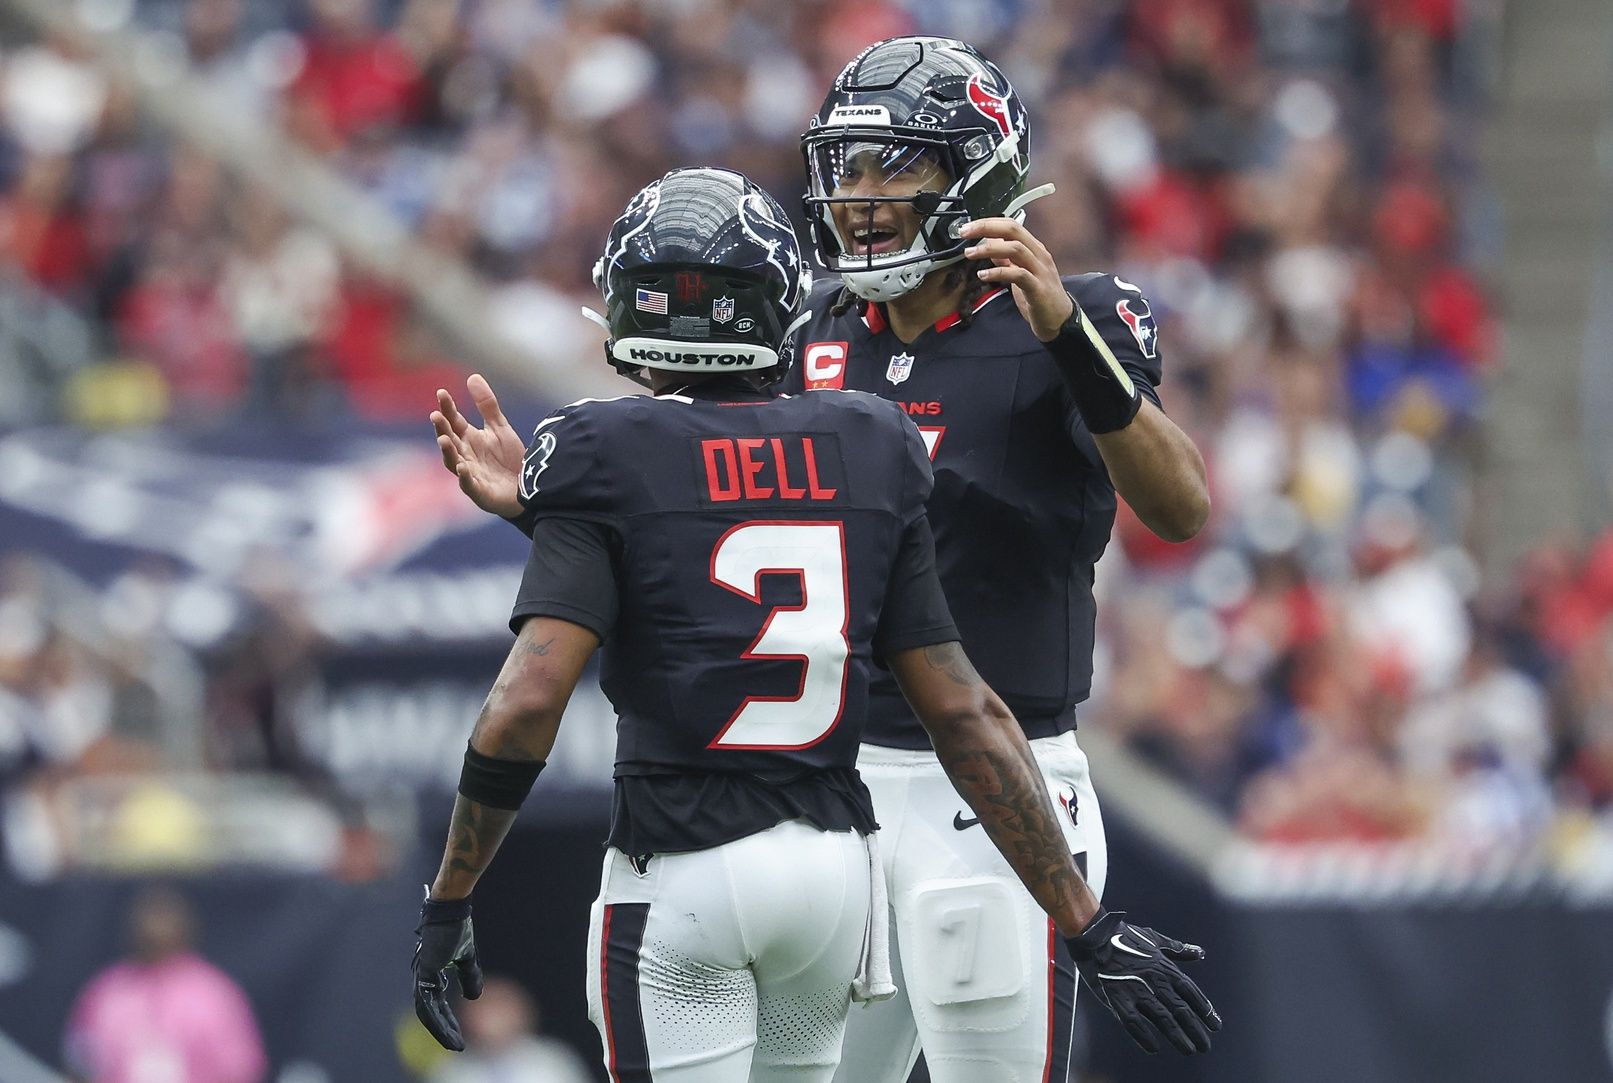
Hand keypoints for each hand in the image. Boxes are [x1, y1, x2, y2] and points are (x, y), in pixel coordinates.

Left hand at [413, 894, 482, 1050]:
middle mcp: (424, 978)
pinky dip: (436, 1018)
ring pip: (427, 1012)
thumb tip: (473, 997)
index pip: (437, 1005)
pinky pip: (427, 1002)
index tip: (458, 1037)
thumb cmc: (458, 929)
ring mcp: (422, 975)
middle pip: (431, 1013)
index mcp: (433, 974)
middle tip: (457, 1046)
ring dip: (441, 1030)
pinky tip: (447, 1029)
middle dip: (445, 1031)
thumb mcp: (467, 958)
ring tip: (455, 1044)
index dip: (447, 1022)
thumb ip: (469, 977)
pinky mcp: (424, 972)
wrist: (452, 911)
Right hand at [431, 374, 524, 517]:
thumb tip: (472, 376)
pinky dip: (465, 478)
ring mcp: (470, 475)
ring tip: (443, 439)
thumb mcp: (499, 428)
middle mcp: (465, 456)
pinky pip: (469, 485)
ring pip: (453, 463)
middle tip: (436, 415)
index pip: (454, 421)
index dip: (448, 408)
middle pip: (450, 441)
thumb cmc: (509, 459)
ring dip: (447, 452)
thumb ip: (486, 405)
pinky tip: (463, 468)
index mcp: (468, 439)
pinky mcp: (481, 493)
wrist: (528, 488)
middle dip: (442, 429)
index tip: (442, 392)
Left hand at [960, 217, 1073, 341]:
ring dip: (989, 249)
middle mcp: (1039, 255)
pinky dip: (999, 272)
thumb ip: (1007, 259)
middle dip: (987, 228)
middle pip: (1013, 230)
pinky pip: (1018, 275)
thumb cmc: (1040, 296)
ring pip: (1016, 249)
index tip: (968, 227)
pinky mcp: (1038, 289)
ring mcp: (1040, 271)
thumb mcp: (1021, 273)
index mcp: (1034, 249)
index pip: (1011, 225)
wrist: (1060, 320)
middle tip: (965, 232)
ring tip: (970, 253)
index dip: (988, 223)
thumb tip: (990, 246)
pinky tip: (983, 276)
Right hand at [1066, 908, 1219, 1054]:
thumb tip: (1199, 952)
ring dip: (1177, 1036)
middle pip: (1181, 1009)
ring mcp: (1136, 989)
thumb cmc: (1123, 936)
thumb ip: (1178, 949)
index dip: (1204, 1010)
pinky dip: (1144, 1036)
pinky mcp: (1117, 997)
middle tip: (1204, 1046)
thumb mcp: (1154, 939)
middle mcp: (1154, 979)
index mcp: (1164, 967)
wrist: (1093, 934)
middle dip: (1195, 1029)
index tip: (1215, 1025)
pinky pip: (1133, 1022)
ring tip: (1188, 1050)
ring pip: (1162, 1018)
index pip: (1190, 992)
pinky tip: (1153, 1048)